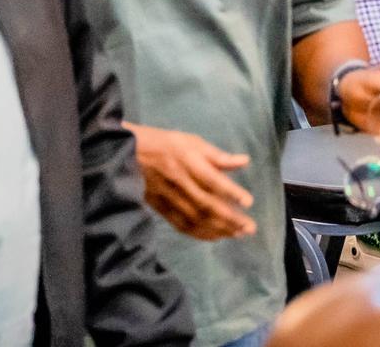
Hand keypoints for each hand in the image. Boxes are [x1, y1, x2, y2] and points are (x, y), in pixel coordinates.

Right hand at [129, 124, 256, 239]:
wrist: (129, 155)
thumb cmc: (167, 145)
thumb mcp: (192, 142)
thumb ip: (218, 156)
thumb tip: (244, 161)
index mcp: (188, 162)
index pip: (212, 180)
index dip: (230, 192)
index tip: (248, 202)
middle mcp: (180, 182)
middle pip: (206, 204)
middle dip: (230, 218)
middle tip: (250, 228)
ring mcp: (170, 198)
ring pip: (196, 219)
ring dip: (219, 229)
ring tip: (238, 234)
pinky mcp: (162, 209)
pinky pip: (182, 226)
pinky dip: (200, 234)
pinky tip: (216, 237)